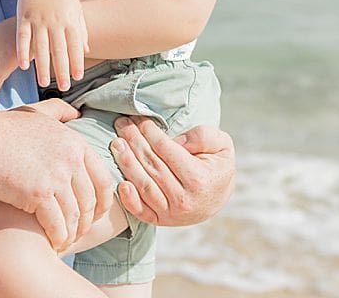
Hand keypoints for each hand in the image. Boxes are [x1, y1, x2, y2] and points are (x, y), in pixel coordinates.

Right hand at [0, 99, 113, 250]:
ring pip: (75, 215)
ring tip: (67, 240)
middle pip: (90, 200)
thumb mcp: (38, 112)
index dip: (104, 201)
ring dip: (73, 233)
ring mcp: (56, 177)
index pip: (103, 178)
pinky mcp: (39, 194)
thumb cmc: (6, 130)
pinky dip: (59, 237)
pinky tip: (55, 243)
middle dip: (87, 221)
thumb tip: (77, 112)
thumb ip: (60, 112)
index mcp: (75, 143)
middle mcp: (71, 160)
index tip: (98, 213)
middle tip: (81, 232)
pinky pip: (57, 224)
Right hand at [14, 0, 86, 90]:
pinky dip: (22, 51)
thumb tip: (87, 51)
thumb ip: (81, 30)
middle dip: (62, 69)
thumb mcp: (76, 10)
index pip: (75, 45)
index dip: (76, 61)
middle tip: (64, 87)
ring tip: (44, 83)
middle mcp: (55, 20)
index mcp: (70, 19)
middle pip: (58, 49)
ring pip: (40, 46)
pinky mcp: (23, 17)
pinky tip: (23, 66)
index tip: (77, 77)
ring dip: (42, 66)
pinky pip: (22, 37)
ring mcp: (38, 19)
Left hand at [110, 118, 234, 225]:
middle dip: (133, 141)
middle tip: (121, 124)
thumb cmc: (217, 166)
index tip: (139, 118)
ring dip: (126, 162)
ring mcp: (172, 212)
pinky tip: (120, 184)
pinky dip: (129, 199)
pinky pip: (141, 212)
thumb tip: (176, 141)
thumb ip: (203, 137)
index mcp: (198, 178)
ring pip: (143, 185)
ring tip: (116, 144)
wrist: (219, 196)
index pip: (165, 149)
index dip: (149, 131)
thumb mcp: (222, 145)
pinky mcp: (162, 220)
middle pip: (151, 164)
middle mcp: (184, 198)